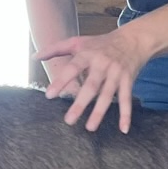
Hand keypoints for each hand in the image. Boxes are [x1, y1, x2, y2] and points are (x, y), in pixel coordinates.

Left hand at [36, 23, 153, 132]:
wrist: (133, 39)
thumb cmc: (101, 42)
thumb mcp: (78, 42)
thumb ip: (55, 49)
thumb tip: (34, 57)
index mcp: (87, 55)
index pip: (72, 68)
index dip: (61, 81)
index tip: (49, 96)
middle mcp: (102, 64)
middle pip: (91, 86)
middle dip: (80, 104)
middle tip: (69, 120)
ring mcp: (116, 73)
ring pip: (107, 95)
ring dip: (99, 112)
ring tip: (90, 128)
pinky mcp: (128, 81)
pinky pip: (126, 99)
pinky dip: (126, 115)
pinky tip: (123, 130)